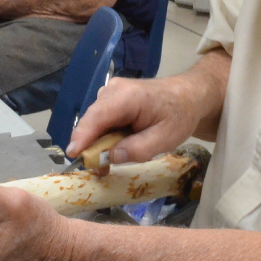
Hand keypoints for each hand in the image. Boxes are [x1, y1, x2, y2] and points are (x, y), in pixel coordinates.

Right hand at [67, 74, 205, 164]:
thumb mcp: (165, 138)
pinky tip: (115, 148)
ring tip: (109, 162)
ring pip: (95, 122)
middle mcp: (114, 90)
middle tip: (100, 170)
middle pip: (93, 120)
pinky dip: (104, 136)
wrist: (187, 96)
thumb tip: (111, 157)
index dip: (82, 135)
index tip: (73, 154)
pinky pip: (101, 120)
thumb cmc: (179, 115)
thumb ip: (138, 149)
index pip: (98, 115)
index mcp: (128, 97)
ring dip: (99, 142)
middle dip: (91, 146)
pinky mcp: (111, 99)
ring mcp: (110, 93)